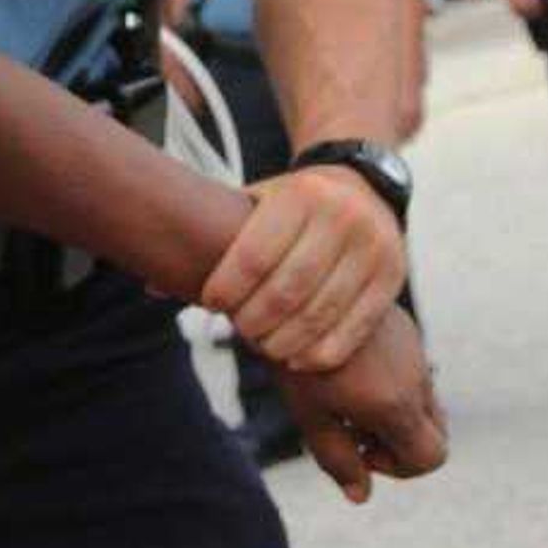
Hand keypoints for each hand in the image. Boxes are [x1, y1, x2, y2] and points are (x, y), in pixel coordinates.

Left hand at [201, 163, 407, 376]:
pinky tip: (300, 360)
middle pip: (287, 289)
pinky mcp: (394, 275)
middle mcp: (341, 216)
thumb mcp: (258, 203)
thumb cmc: (293, 207)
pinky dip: (324, 351)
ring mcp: (373, 247)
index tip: (210, 303)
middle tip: (240, 330)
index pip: (254, 254)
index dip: (227, 287)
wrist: (363, 187)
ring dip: (286, 342)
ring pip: (321, 312)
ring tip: (266, 348)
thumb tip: (154, 285)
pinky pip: (356, 326)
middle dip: (255, 320)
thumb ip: (216, 240)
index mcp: (300, 195)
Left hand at [276, 305, 449, 502]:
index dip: (399, 468)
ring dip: (396, 414)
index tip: (360, 448)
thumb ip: (338, 460)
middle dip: (401, 444)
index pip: (432, 457)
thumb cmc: (294, 358)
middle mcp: (417, 378)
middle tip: (354, 428)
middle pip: (436, 432)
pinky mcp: (408, 330)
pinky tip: (350, 369)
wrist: (293, 289)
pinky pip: (415, 373)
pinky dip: (394, 386)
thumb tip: (361, 496)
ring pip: (425, 402)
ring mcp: (416, 351)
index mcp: (396, 404)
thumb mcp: (310, 415)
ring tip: (346, 397)